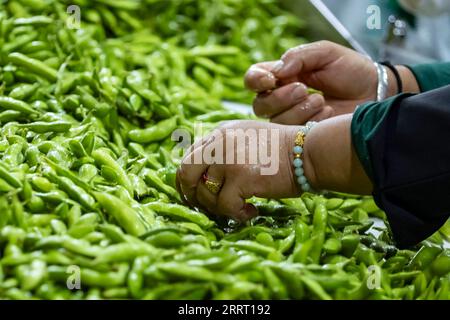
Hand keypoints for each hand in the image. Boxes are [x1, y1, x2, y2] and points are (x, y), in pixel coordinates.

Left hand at [176, 120, 310, 220]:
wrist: (308, 152)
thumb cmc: (283, 150)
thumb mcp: (246, 138)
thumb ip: (224, 150)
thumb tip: (204, 177)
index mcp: (219, 133)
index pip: (189, 157)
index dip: (186, 180)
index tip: (193, 195)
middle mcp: (219, 143)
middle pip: (185, 173)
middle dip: (190, 195)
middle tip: (204, 207)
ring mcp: (228, 159)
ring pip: (205, 194)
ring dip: (219, 208)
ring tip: (239, 208)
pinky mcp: (241, 178)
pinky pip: (225, 206)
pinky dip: (236, 214)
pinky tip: (251, 211)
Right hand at [244, 41, 378, 123]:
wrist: (374, 92)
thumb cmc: (350, 69)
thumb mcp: (326, 53)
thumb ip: (299, 56)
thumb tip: (277, 72)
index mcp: (281, 76)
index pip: (253, 79)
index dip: (255, 81)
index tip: (271, 80)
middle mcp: (281, 99)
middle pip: (259, 106)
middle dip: (279, 98)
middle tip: (304, 89)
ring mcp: (291, 119)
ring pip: (275, 122)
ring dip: (297, 110)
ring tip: (321, 100)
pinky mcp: (303, 135)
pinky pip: (294, 134)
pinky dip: (311, 120)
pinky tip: (328, 112)